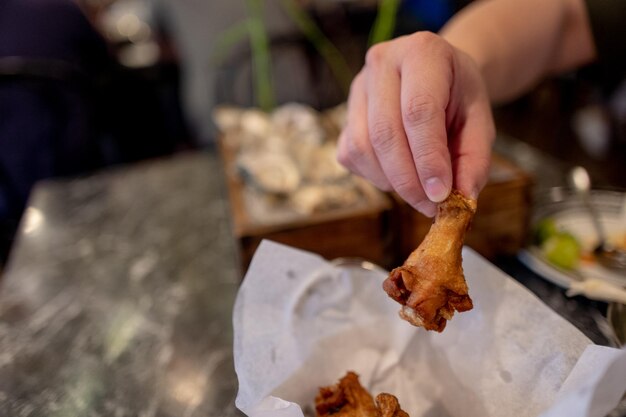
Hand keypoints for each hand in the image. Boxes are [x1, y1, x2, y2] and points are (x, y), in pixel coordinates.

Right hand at [337, 31, 494, 216]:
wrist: (438, 76)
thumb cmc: (459, 98)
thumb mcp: (480, 122)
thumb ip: (474, 160)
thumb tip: (462, 200)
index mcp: (422, 52)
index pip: (419, 111)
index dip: (428, 158)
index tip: (441, 194)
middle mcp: (382, 62)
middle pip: (385, 133)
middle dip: (408, 180)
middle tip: (431, 205)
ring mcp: (357, 88)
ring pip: (363, 148)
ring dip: (391, 181)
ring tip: (419, 190)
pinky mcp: (345, 114)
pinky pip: (351, 155)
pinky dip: (375, 176)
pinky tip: (399, 173)